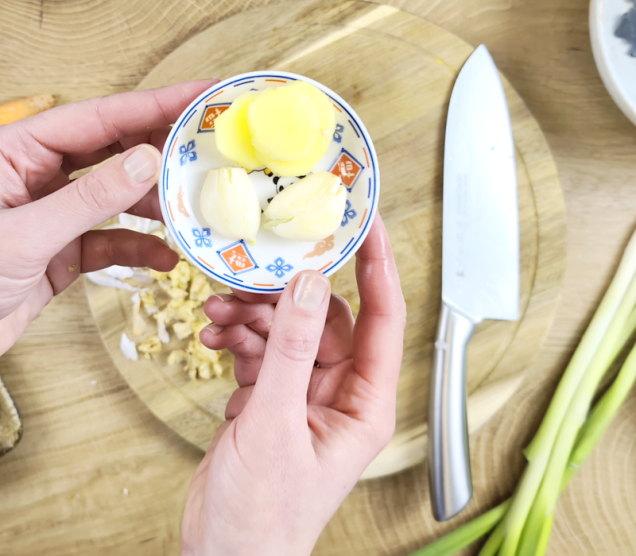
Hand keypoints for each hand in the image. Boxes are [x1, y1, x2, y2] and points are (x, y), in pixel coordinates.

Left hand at [0, 83, 207, 353]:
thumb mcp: (25, 237)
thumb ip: (88, 199)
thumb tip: (146, 159)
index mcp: (17, 152)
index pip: (96, 117)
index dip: (151, 104)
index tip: (200, 94)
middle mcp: (34, 177)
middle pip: (109, 151)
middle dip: (161, 151)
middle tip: (214, 149)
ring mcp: (45, 217)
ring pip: (112, 198)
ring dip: (154, 204)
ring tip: (198, 206)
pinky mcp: (52, 258)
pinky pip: (103, 244)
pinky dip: (135, 251)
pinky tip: (166, 260)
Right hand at [181, 215, 405, 555]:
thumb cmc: (261, 519)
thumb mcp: (274, 425)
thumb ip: (290, 349)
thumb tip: (309, 282)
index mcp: (364, 406)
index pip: (384, 315)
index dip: (377, 262)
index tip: (364, 218)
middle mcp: (341, 397)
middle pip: (324, 316)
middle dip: (285, 292)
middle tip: (251, 271)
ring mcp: (306, 399)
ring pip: (289, 329)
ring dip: (254, 316)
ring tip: (220, 309)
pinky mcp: (274, 404)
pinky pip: (263, 351)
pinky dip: (239, 339)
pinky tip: (215, 335)